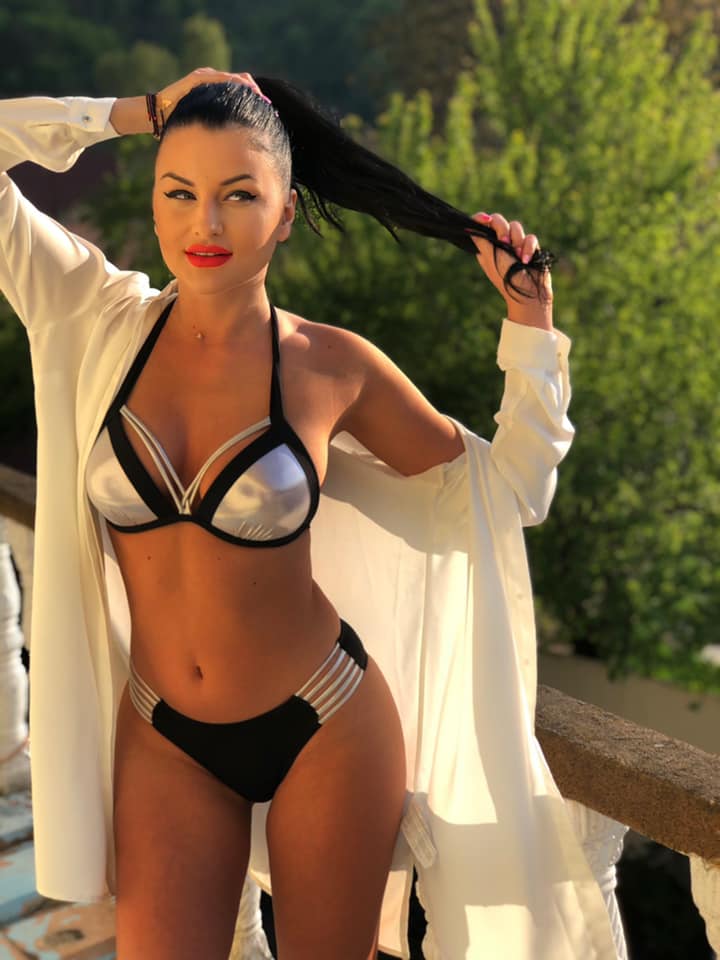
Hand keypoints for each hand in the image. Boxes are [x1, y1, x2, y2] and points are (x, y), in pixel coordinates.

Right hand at [156, 67, 267, 118]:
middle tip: (270, 109)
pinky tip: (245, 94)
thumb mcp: (208, 127)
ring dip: (250, 90)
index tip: (272, 115)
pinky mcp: (197, 78)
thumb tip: (243, 145)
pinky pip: (220, 80)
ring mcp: (206, 77)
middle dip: (258, 95)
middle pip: (244, 82)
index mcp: (218, 92)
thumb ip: (223, 129)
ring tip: (262, 102)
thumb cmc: (182, 125)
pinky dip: (234, 85)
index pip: (244, 91)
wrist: (158, 114)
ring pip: (235, 79)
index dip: (258, 101)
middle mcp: (213, 80)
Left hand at [469, 211, 553, 325]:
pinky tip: (527, 261)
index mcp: (487, 246)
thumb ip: (482, 241)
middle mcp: (500, 243)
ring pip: (516, 227)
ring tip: (519, 258)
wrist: (527, 294)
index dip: (482, 219)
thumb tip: (469, 227)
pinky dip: (529, 248)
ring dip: (517, 242)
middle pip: (499, 221)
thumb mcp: (490, 258)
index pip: (483, 225)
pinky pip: (530, 237)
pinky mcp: (530, 247)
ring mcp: (515, 244)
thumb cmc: (505, 278)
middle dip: (503, 229)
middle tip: (505, 243)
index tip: (485, 219)